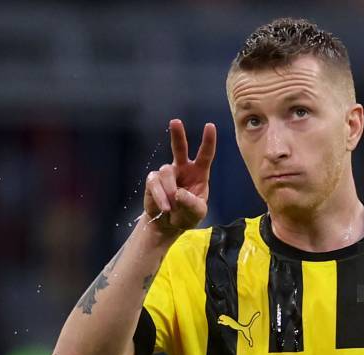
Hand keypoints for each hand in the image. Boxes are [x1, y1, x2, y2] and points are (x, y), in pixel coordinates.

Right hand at [144, 119, 216, 234]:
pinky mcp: (153, 180)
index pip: (205, 154)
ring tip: (172, 208)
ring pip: (166, 172)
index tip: (210, 125)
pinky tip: (164, 208)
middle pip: (179, 148)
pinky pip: (154, 183)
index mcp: (199, 173)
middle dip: (177, 135)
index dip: (208, 140)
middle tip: (175, 121)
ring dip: (169, 191)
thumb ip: (191, 204)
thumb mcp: (197, 213)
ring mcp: (167, 173)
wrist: (169, 224)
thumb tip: (178, 193)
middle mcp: (183, 169)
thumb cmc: (188, 215)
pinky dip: (159, 197)